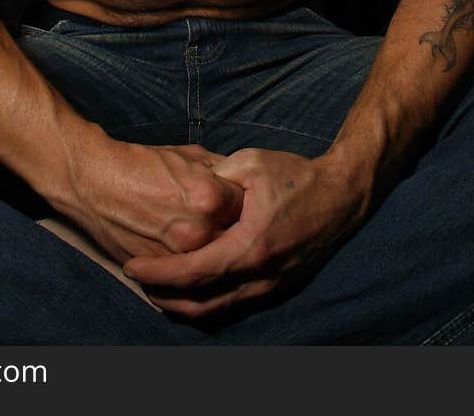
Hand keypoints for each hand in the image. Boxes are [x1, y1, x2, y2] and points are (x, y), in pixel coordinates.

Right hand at [63, 139, 244, 267]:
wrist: (95, 182)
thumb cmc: (141, 163)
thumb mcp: (188, 155)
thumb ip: (221, 171)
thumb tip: (242, 181)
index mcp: (210, 198)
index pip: (248, 207)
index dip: (246, 203)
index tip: (245, 202)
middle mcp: (199, 231)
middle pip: (237, 238)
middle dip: (238, 230)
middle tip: (236, 224)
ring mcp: (180, 256)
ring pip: (216, 262)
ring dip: (219, 253)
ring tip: (217, 241)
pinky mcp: (160, 271)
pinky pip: (191, 277)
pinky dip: (196, 269)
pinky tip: (197, 257)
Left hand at [122, 148, 368, 318]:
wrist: (342, 197)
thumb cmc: (295, 176)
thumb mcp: (250, 163)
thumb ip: (215, 179)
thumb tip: (186, 195)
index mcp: (250, 246)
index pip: (193, 272)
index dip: (158, 273)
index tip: (132, 266)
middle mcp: (260, 276)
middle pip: (201, 302)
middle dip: (164, 297)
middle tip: (138, 282)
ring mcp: (272, 287)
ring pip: (219, 310)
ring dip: (184, 305)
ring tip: (158, 291)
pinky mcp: (279, 288)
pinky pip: (236, 304)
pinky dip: (209, 302)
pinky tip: (193, 291)